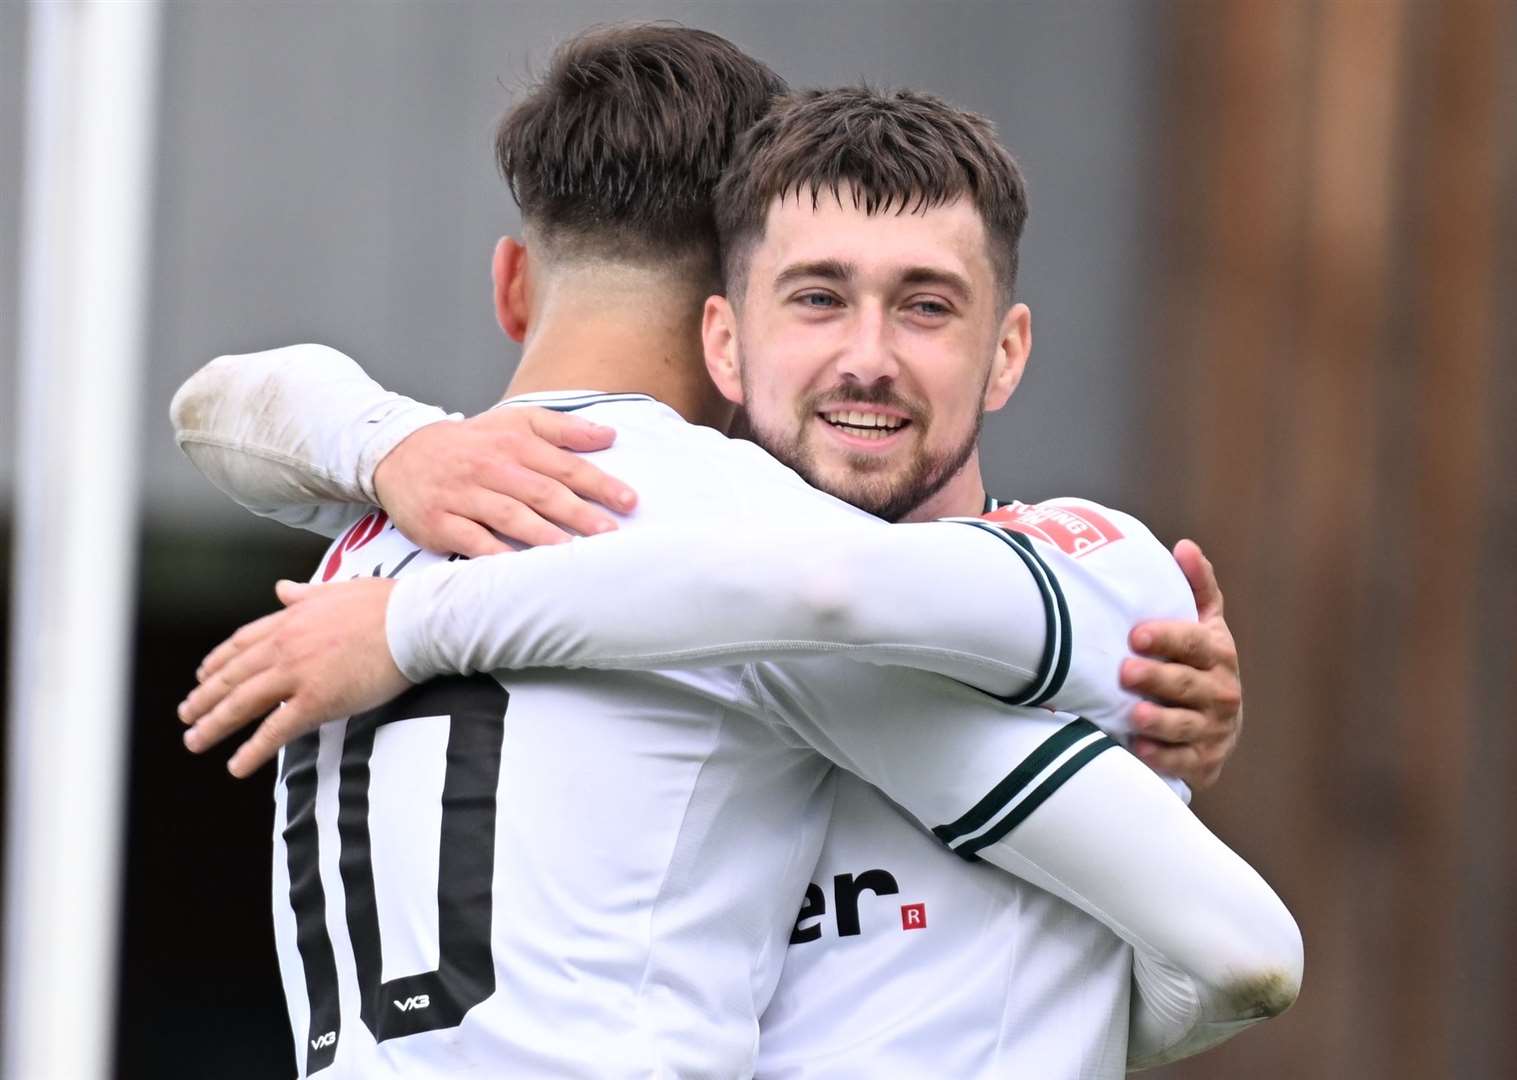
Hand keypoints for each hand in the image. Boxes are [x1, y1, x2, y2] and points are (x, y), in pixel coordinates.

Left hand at [178, 578, 410, 776]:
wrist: (414, 620)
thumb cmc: (387, 604)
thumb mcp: (338, 589)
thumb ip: (305, 594)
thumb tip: (282, 588)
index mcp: (290, 619)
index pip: (241, 643)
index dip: (218, 663)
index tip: (202, 677)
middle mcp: (284, 647)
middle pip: (233, 676)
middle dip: (204, 698)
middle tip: (186, 715)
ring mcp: (297, 674)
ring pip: (242, 704)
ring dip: (214, 725)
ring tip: (195, 742)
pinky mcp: (316, 701)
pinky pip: (275, 730)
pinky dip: (252, 750)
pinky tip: (236, 767)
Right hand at [374, 406, 637, 556]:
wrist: (399, 452)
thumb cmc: (471, 443)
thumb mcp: (514, 423)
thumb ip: (563, 429)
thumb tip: (610, 434)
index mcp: (514, 444)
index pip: (564, 465)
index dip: (599, 483)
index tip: (630, 501)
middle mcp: (490, 468)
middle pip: (541, 492)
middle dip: (579, 513)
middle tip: (610, 533)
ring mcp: (463, 496)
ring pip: (509, 516)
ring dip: (543, 535)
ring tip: (573, 553)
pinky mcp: (440, 521)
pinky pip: (471, 540)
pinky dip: (494, 554)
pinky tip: (519, 569)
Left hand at [1120, 539, 1241, 789]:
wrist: (1218, 725)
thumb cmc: (1199, 663)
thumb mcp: (1205, 625)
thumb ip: (1198, 587)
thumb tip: (1184, 546)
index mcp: (1218, 653)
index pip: (1195, 642)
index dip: (1168, 637)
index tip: (1137, 634)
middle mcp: (1221, 691)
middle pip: (1187, 684)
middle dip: (1157, 678)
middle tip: (1126, 671)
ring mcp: (1213, 728)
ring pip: (1185, 724)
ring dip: (1159, 720)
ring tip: (1133, 714)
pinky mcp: (1204, 760)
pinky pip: (1183, 760)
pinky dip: (1163, 756)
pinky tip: (1139, 748)